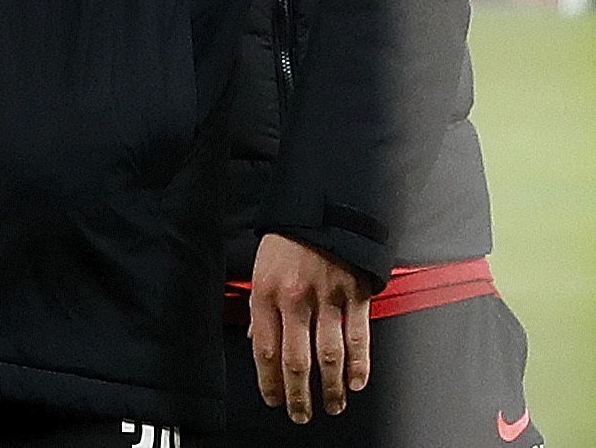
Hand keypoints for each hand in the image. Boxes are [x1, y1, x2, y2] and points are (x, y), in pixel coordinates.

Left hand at [250, 233, 370, 421]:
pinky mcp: (354, 293)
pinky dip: (359, 366)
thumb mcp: (263, 265)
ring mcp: (327, 297)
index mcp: (267, 291)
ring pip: (328, 357)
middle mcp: (295, 298)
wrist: (322, 199)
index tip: (274, 400)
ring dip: (331, 389)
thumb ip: (261, 306)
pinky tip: (356, 382)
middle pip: (296, 362)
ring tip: (332, 405)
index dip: (269, 381)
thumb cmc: (290, 235)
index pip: (264, 349)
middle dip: (299, 396)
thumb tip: (255, 341)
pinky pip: (357, 338)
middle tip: (301, 415)